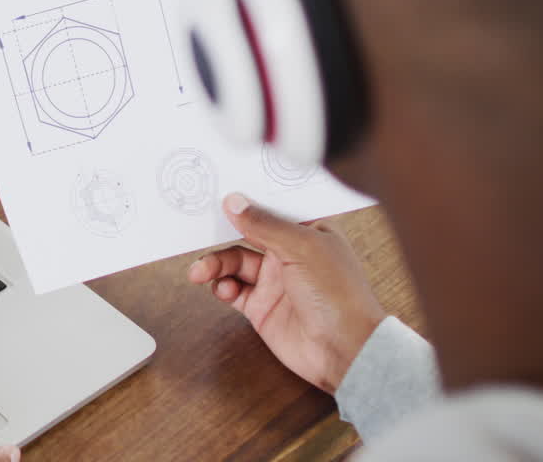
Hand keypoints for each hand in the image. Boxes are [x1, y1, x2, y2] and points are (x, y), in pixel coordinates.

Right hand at [187, 193, 385, 393]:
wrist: (344, 351)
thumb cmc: (339, 295)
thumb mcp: (302, 248)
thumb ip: (264, 225)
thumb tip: (235, 202)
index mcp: (308, 231)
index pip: (271, 207)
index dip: (246, 200)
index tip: (218, 192)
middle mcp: (290, 253)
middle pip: (246, 234)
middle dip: (221, 233)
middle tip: (198, 232)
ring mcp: (275, 281)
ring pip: (233, 262)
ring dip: (215, 263)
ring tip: (200, 271)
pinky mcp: (261, 306)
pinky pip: (232, 289)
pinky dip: (221, 287)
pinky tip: (223, 289)